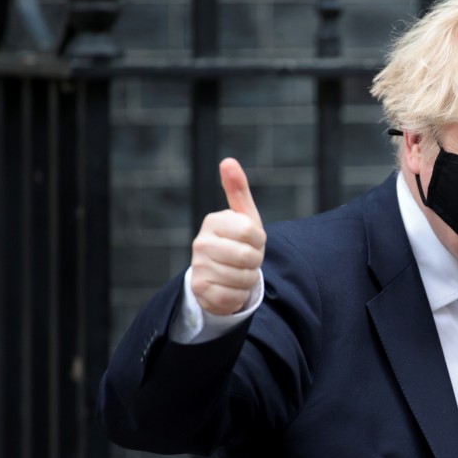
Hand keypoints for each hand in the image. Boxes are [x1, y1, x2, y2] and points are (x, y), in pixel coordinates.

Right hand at [190, 158, 266, 314]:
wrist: (220, 275)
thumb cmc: (238, 241)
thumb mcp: (243, 216)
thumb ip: (237, 189)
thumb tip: (228, 161)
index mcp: (213, 222)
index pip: (251, 232)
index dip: (259, 241)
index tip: (252, 241)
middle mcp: (200, 243)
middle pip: (248, 257)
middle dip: (255, 261)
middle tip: (247, 259)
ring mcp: (198, 267)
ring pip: (243, 278)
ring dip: (248, 279)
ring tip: (239, 272)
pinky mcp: (200, 290)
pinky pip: (233, 296)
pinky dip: (238, 295)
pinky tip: (230, 287)